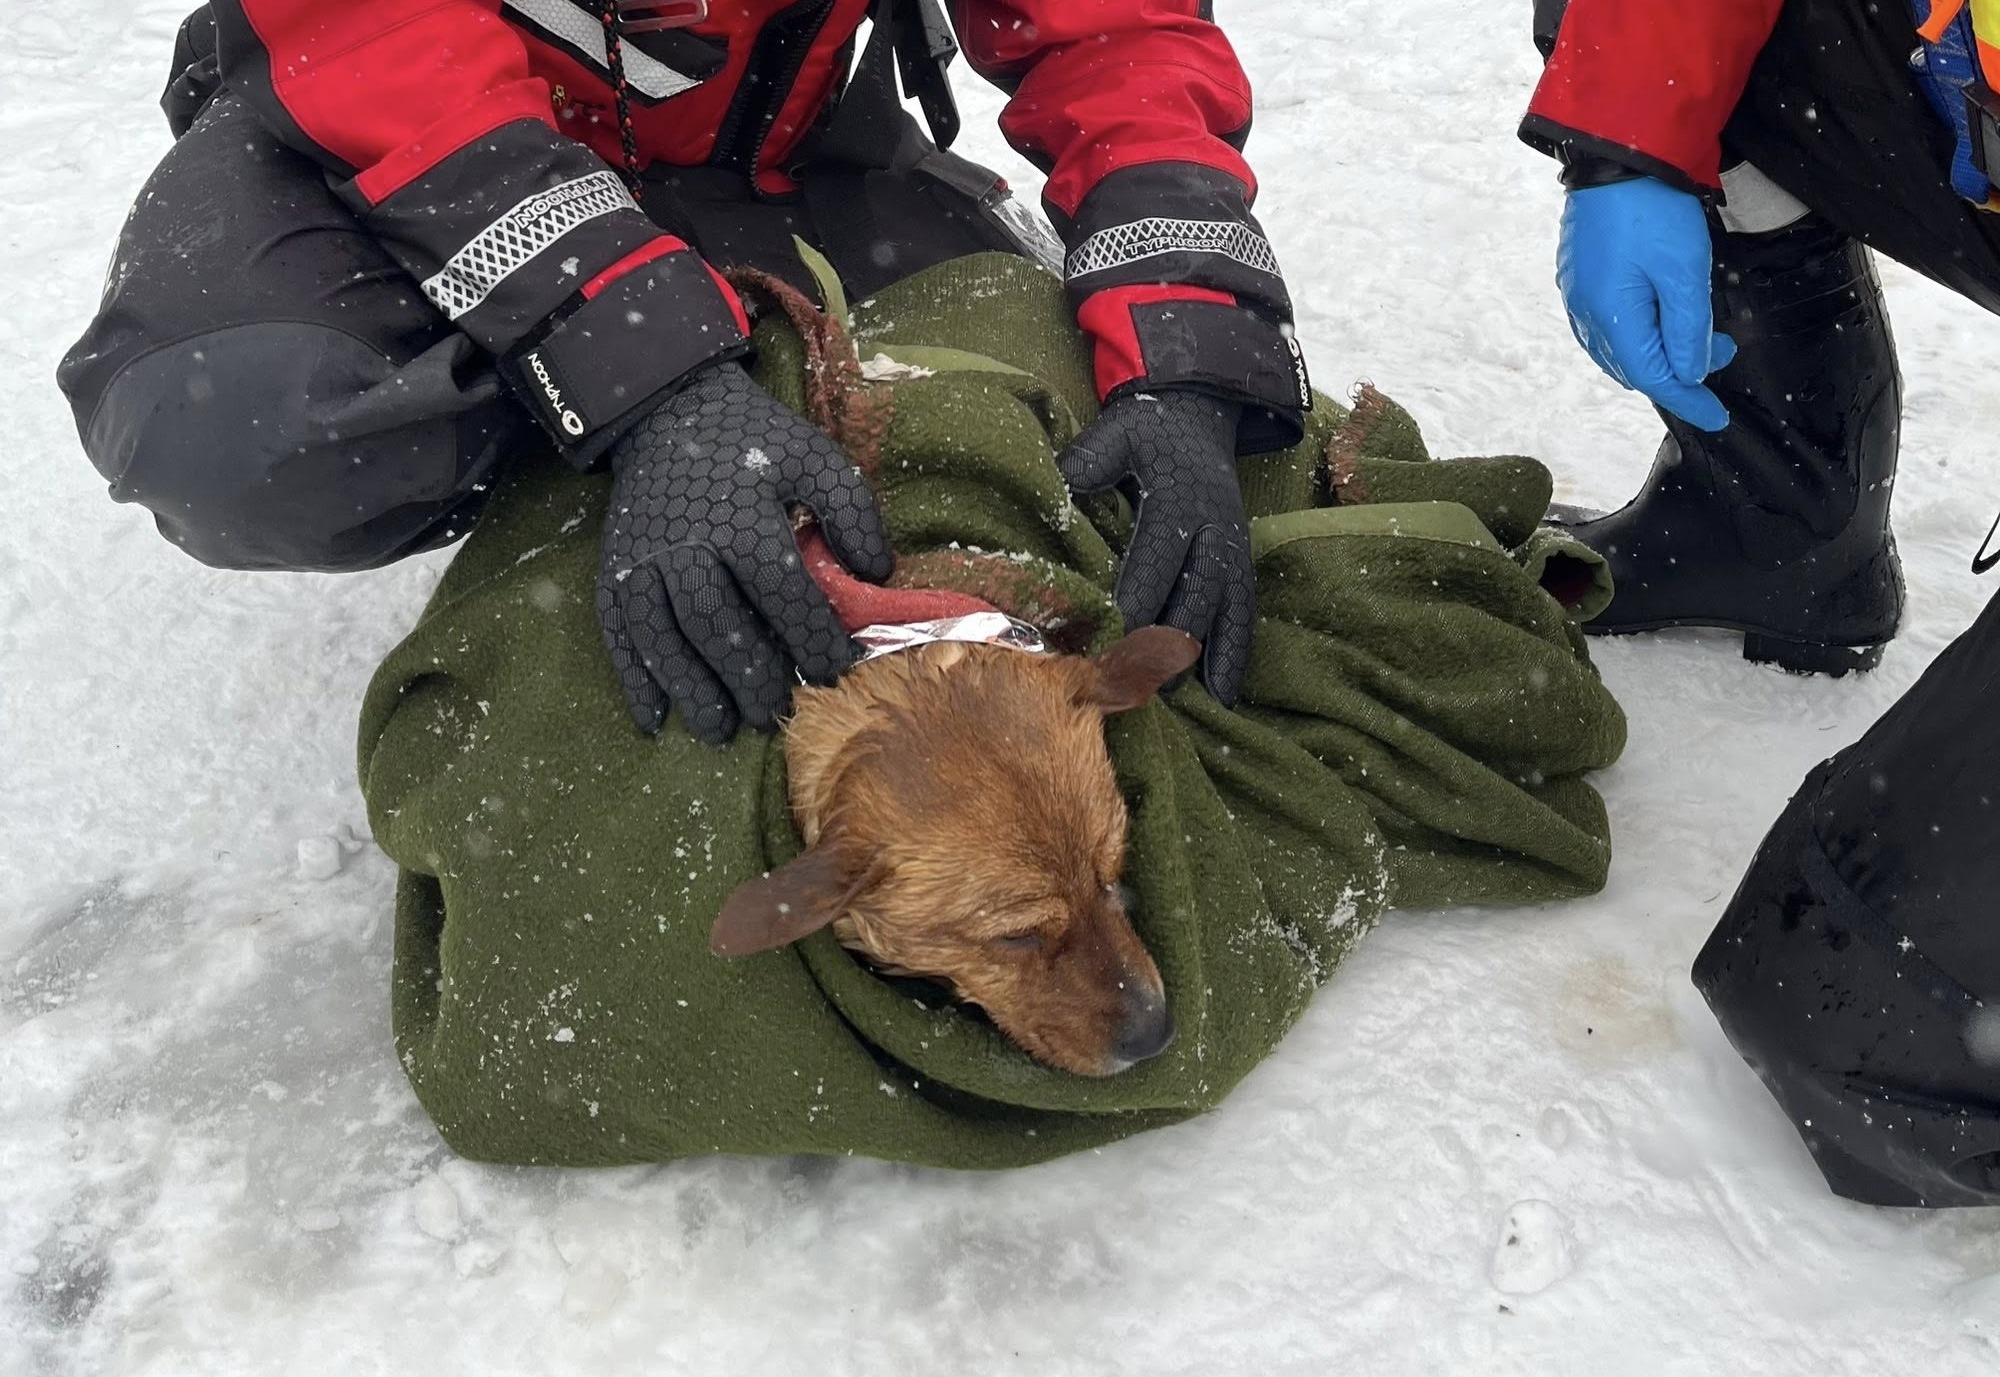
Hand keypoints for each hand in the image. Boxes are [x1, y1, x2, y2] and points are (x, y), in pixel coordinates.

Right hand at [597, 363, 891, 742]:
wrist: (668, 410)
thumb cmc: (753, 442)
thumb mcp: (814, 458)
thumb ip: (851, 511)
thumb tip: (876, 575)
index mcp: (742, 521)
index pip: (783, 595)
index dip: (811, 639)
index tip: (835, 672)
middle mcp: (687, 547)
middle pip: (718, 626)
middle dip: (749, 678)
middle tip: (776, 715)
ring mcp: (643, 561)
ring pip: (664, 638)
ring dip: (691, 689)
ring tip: (720, 729)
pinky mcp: (613, 569)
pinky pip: (618, 632)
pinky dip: (634, 677)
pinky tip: (653, 718)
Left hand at [1059, 390, 1253, 704]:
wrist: (1201, 411)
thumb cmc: (1149, 429)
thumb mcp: (1119, 431)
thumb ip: (1092, 459)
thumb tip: (1065, 485)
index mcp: (1179, 503)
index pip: (1155, 561)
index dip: (1135, 601)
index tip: (1110, 638)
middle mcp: (1213, 530)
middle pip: (1192, 594)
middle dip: (1164, 639)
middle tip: (1134, 680)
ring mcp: (1231, 548)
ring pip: (1223, 610)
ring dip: (1202, 655)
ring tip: (1180, 694)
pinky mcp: (1240, 561)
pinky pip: (1243, 613)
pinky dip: (1235, 653)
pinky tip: (1223, 692)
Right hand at [1558, 177, 1737, 430]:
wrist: (1617, 153)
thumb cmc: (1653, 211)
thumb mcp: (1685, 272)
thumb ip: (1689, 330)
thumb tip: (1690, 371)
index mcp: (1611, 318)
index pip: (1652, 376)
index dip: (1688, 398)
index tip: (1717, 416)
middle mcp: (1586, 315)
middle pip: (1632, 367)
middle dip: (1676, 371)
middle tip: (1721, 349)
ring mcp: (1577, 295)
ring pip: (1618, 348)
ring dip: (1657, 351)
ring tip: (1695, 330)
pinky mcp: (1579, 276)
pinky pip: (1606, 324)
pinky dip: (1637, 333)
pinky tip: (1658, 314)